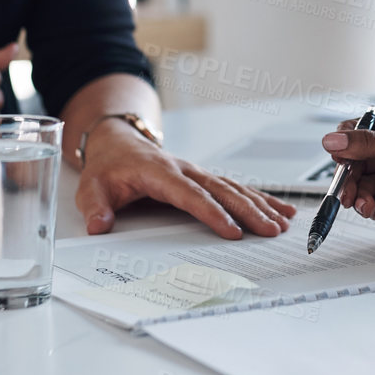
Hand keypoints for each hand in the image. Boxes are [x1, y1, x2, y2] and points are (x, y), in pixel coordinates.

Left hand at [75, 119, 297, 238]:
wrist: (118, 144)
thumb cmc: (109, 168)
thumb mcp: (92, 187)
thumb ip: (95, 207)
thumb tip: (100, 225)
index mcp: (160, 172)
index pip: (191, 195)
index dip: (212, 213)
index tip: (231, 231)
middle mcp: (185, 170)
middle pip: (222, 190)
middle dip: (249, 211)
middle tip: (270, 230)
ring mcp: (198, 173)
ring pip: (234, 188)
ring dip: (260, 205)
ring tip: (283, 223)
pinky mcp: (205, 178)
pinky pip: (236, 187)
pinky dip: (260, 198)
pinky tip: (280, 209)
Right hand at [320, 113, 374, 247]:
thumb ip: (370, 144)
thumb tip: (335, 139)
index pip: (363, 132)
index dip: (346, 142)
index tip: (336, 153)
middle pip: (359, 162)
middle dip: (348, 173)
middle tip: (343, 184)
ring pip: (365, 186)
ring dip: (357, 193)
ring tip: (358, 199)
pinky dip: (369, 208)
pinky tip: (371, 208)